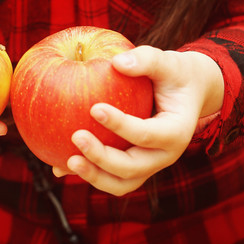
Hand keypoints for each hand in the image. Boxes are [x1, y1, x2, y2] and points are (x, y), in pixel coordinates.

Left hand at [55, 47, 223, 195]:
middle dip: (102, 158)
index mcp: (176, 133)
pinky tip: (58, 167)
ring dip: (94, 176)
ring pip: (121, 183)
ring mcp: (149, 165)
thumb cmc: (173, 74)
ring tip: (67, 162)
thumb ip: (146, 60)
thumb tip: (117, 62)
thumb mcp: (167, 61)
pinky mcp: (134, 167)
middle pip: (132, 168)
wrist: (186, 93)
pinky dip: (87, 174)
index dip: (121, 125)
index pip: (147, 135)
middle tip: (76, 136)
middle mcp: (164, 156)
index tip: (93, 108)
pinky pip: (109, 177)